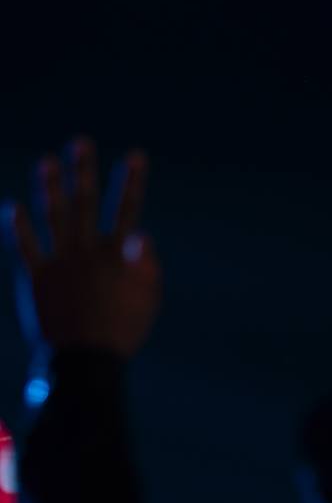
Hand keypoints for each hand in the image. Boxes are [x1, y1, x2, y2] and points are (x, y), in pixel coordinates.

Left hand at [2, 137, 159, 356]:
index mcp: (119, 256)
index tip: (135, 156)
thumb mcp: (147, 298)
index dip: (132, 182)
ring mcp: (60, 262)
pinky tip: (13, 207)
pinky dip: (19, 227)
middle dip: (84, 172)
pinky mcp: (37, 278)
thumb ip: (145, 264)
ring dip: (50, 188)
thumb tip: (140, 232)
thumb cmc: (123, 330)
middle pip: (86, 204)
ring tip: (47, 162)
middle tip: (80, 142)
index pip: (128, 210)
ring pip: (54, 217)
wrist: (87, 360)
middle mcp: (88, 252)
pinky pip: (25, 247)